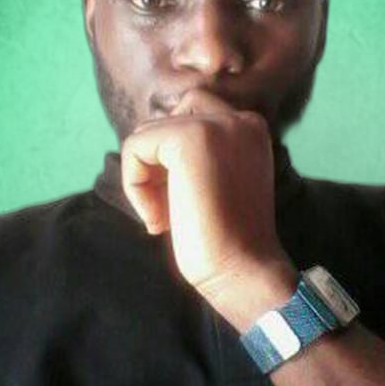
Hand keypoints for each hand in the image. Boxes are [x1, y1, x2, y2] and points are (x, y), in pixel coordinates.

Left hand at [121, 89, 296, 326]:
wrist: (243, 270)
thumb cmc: (227, 240)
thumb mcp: (216, 182)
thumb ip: (195, 154)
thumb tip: (147, 140)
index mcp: (250, 128)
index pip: (191, 115)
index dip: (172, 160)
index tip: (184, 202)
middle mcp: (239, 118)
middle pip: (166, 120)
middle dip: (157, 164)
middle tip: (169, 210)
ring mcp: (216, 124)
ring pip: (147, 134)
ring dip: (144, 178)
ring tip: (164, 218)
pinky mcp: (188, 139)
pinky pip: (135, 147)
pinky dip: (134, 185)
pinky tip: (156, 219)